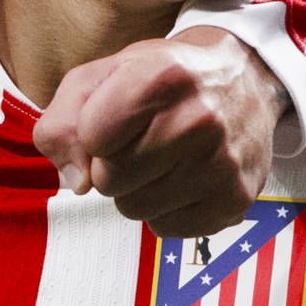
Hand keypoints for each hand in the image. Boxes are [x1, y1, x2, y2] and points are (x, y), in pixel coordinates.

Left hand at [35, 28, 279, 233]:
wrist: (244, 80)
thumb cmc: (161, 80)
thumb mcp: (102, 77)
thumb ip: (62, 122)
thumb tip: (75, 181)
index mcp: (161, 78)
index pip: (89, 139)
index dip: (93, 133)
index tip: (117, 118)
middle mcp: (198, 120)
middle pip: (109, 181)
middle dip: (113, 165)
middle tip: (142, 141)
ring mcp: (221, 163)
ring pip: (135, 209)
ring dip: (138, 190)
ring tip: (165, 158)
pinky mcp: (235, 199)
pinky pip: (166, 229)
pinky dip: (166, 209)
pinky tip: (185, 178)